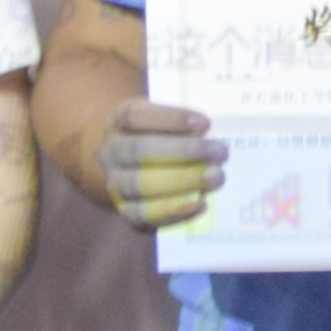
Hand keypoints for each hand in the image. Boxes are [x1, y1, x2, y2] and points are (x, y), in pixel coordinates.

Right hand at [96, 100, 226, 228]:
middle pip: (140, 150)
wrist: (132, 172)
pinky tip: (201, 203)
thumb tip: (203, 131)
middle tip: (221, 152)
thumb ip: (179, 124)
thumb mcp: (163, 121)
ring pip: (141, 184)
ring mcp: (114, 183)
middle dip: (184, 151)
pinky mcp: (125, 210)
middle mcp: (110, 152)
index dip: (171, 119)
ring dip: (182, 181)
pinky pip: (144, 214)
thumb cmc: (157, 138)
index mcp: (119, 122)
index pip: (135, 116)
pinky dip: (174, 210)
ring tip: (216, 177)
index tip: (206, 124)